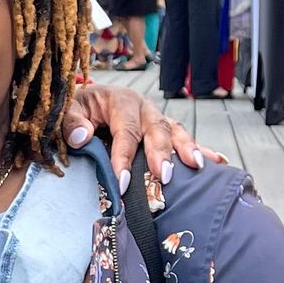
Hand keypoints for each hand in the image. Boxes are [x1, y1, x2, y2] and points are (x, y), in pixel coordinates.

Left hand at [65, 84, 213, 192]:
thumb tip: (82, 137)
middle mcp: (142, 106)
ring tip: (198, 167)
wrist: (84, 102)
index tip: (121, 182)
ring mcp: (155, 117)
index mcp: (119, 100)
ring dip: (187, 149)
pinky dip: (199, 149)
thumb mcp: (67, 112)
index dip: (123, 157)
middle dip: (161, 153)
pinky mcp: (162, 128)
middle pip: (156, 128)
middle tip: (163, 177)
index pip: (125, 130)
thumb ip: (70, 123)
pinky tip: (217, 162)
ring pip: (175, 131)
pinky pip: (182, 137)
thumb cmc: (77, 110)